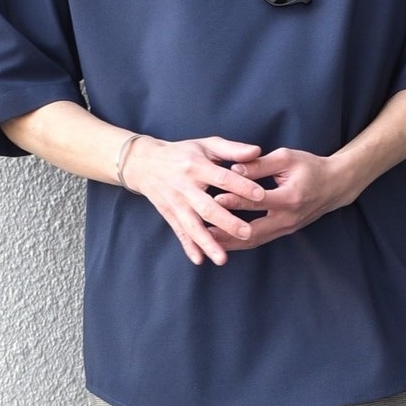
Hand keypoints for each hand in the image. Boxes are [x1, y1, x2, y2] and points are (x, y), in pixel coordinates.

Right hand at [121, 135, 270, 264]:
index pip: (222, 178)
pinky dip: (189, 247)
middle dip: (227, 222)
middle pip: (207, 207)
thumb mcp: (206, 145)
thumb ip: (232, 149)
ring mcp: (176, 204)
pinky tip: (200, 260)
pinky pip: (180, 233)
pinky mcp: (170, 215)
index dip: (241, 186)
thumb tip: (257, 151)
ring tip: (222, 259)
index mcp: (196, 166)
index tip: (261, 195)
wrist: (145, 164)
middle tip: (247, 233)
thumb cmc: (183, 153)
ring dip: (208, 243)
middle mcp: (185, 187)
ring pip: (193, 226)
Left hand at [205, 148, 360, 250]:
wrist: (335, 185)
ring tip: (207, 242)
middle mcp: (288, 218)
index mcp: (290, 198)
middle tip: (203, 231)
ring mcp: (286, 229)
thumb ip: (260, 164)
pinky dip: (240, 243)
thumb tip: (233, 169)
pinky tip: (223, 242)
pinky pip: (259, 240)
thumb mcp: (287, 158)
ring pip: (254, 241)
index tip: (214, 199)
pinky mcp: (284, 232)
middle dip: (227, 233)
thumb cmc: (310, 167)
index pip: (258, 201)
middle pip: (253, 231)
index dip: (236, 200)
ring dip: (231, 243)